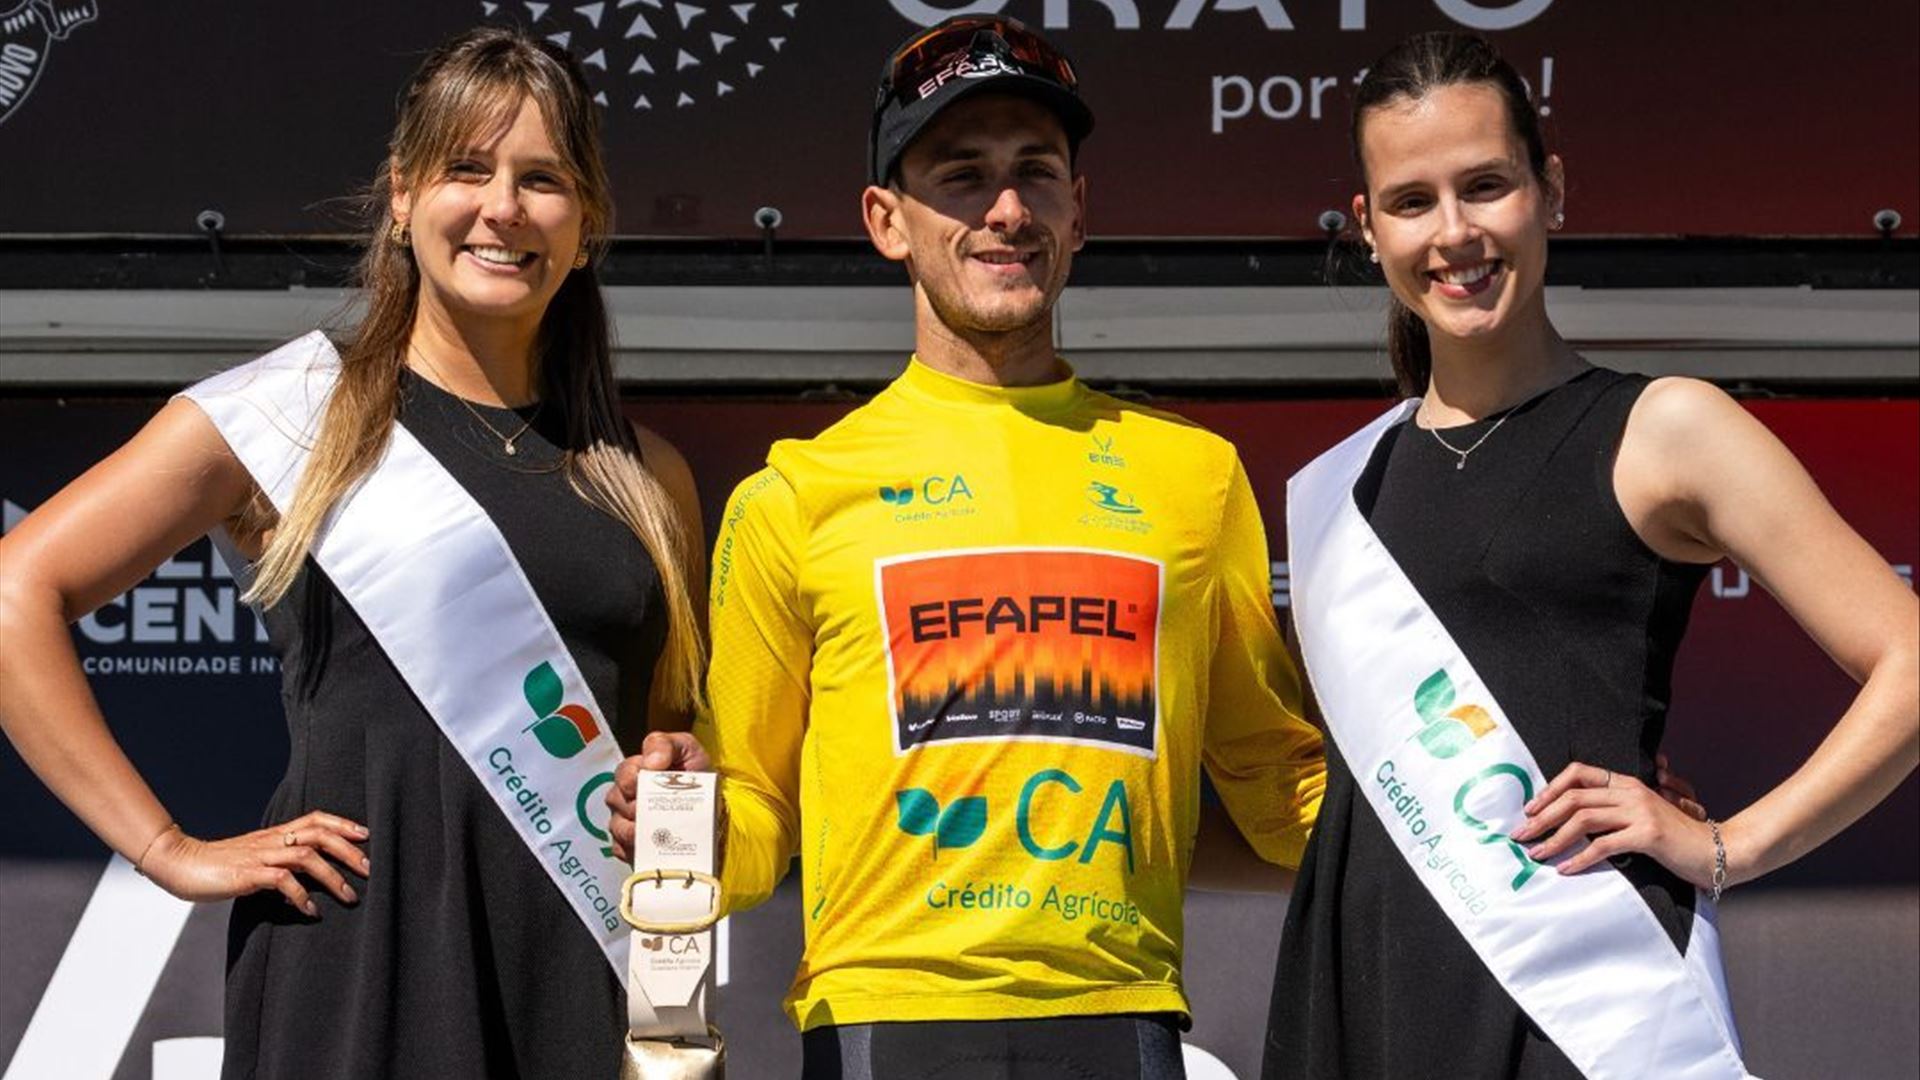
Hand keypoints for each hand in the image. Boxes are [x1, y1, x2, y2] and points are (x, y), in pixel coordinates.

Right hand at [141, 811, 369, 915]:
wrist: (179, 864)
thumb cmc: (217, 866)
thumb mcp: (254, 859)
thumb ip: (278, 863)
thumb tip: (304, 880)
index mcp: (274, 834)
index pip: (315, 819)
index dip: (342, 823)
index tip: (365, 835)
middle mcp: (271, 840)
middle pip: (319, 834)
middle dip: (348, 850)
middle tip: (368, 869)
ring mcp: (259, 856)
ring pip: (307, 855)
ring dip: (333, 876)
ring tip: (349, 895)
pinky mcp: (247, 874)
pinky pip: (283, 880)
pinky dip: (302, 896)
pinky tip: (311, 911)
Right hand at [605, 731, 711, 863]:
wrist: (715, 808)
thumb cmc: (698, 776)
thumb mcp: (688, 749)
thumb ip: (666, 745)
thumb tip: (650, 762)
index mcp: (637, 771)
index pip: (623, 773)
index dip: (630, 779)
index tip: (643, 784)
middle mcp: (626, 796)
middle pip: (616, 800)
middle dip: (634, 806)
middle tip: (653, 811)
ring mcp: (626, 821)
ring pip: (617, 826)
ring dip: (635, 830)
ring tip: (656, 832)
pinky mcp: (630, 845)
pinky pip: (621, 850)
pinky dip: (634, 850)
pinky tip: (651, 848)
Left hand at [1510, 762, 1716, 888]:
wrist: (1716, 852)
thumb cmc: (1675, 839)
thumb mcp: (1641, 817)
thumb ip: (1613, 812)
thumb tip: (1573, 819)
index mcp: (1626, 783)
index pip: (1579, 773)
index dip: (1550, 789)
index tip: (1531, 809)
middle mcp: (1631, 792)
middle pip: (1574, 797)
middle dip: (1542, 817)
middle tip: (1520, 834)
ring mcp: (1640, 811)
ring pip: (1583, 819)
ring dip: (1554, 838)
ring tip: (1536, 853)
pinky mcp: (1648, 835)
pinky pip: (1604, 845)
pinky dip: (1581, 858)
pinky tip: (1566, 869)